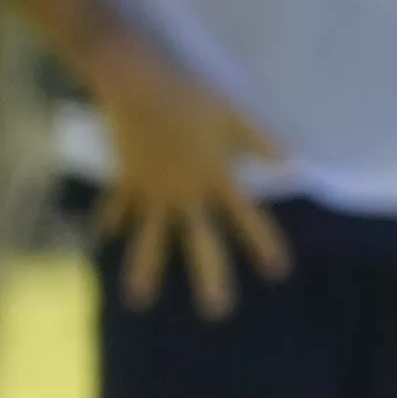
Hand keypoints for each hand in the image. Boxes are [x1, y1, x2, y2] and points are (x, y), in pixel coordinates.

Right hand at [81, 50, 287, 317]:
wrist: (137, 85)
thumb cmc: (191, 98)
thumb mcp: (236, 116)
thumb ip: (263, 143)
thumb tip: (295, 168)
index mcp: (216, 179)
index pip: (248, 218)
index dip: (263, 243)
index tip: (277, 271)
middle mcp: (184, 195)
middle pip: (200, 241)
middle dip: (210, 276)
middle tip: (216, 311)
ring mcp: (151, 192)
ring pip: (149, 238)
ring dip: (145, 268)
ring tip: (139, 299)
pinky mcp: (126, 181)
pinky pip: (117, 209)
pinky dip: (109, 224)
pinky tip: (101, 243)